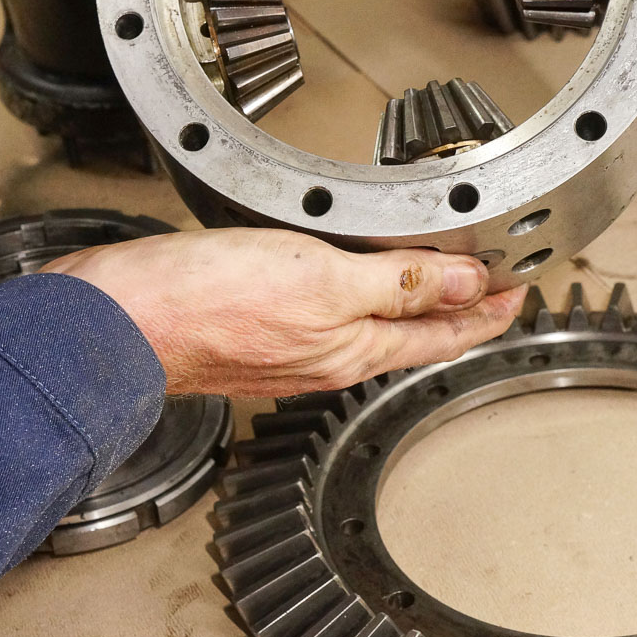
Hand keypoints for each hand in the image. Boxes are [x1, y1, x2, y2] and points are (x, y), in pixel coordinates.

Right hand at [38, 228, 524, 396]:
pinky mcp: (252, 335)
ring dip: (410, 306)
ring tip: (436, 284)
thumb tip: (466, 283)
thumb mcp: (324, 278)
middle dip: (457, 312)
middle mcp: (327, 359)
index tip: (518, 293)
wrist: (119, 321)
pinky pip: (326, 320)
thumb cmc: (208, 301)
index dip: (488, 312)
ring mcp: (289, 352)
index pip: (443, 334)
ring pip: (369, 329)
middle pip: (412, 335)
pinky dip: (356, 302)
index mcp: (353, 349)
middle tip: (491, 290)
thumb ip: (400, 282)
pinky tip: (348, 286)